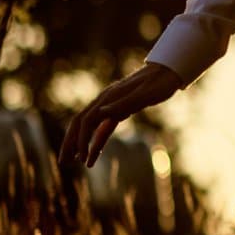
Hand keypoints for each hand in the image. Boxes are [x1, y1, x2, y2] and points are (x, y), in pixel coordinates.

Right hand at [61, 62, 182, 167]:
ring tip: (74, 162)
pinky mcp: (118, 110)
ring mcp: (110, 105)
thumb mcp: (146, 94)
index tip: (81, 158)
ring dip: (80, 144)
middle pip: (80, 123)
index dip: (81, 140)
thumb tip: (100, 113)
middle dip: (70, 143)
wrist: (170, 71)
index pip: (86, 121)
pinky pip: (102, 127)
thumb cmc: (161, 82)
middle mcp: (105, 101)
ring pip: (88, 126)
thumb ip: (124, 103)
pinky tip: (93, 153)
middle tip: (64, 163)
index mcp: (109, 97)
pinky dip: (96, 141)